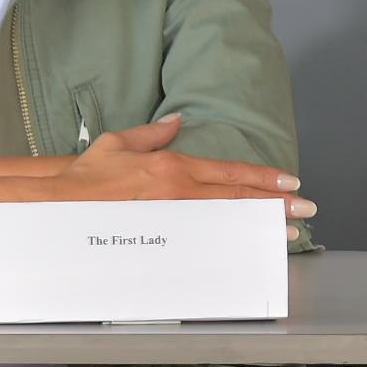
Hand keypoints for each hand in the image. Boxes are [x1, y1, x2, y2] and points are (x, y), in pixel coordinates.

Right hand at [59, 117, 314, 238]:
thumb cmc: (85, 177)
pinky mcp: (163, 237)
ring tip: (287, 230)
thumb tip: (176, 120)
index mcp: (172, 166)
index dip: (262, 176)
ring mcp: (174, 216)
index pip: (228, 171)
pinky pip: (205, 239)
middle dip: (275, 202)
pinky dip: (229, 241)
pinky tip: (245, 246)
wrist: (60, 205)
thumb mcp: (119, 142)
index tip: (288, 181)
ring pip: (227, 219)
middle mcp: (179, 191)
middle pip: (237, 197)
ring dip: (260, 224)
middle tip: (305, 208)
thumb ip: (153, 132)